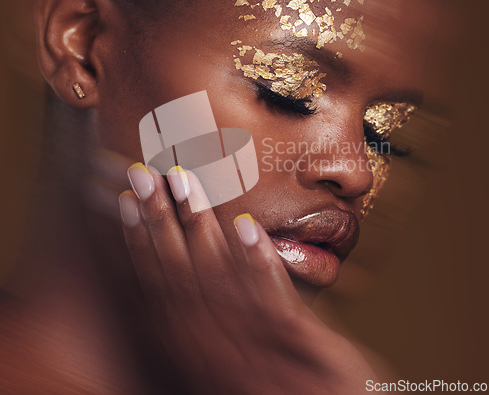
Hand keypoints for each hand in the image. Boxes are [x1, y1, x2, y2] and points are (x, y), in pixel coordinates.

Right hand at [119, 163, 375, 393]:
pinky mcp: (304, 355)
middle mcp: (216, 351)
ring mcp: (257, 353)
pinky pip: (275, 305)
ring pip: (217, 281)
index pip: (160, 286)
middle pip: (179, 275)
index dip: (141, 242)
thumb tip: (188, 264)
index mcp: (197, 348)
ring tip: (183, 180)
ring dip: (198, 227)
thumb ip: (211, 314)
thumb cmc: (274, 384)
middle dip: (158, 221)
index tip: (128, 200)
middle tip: (143, 173)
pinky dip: (258, 262)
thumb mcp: (232, 351)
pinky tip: (246, 224)